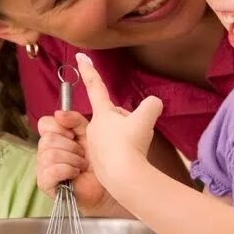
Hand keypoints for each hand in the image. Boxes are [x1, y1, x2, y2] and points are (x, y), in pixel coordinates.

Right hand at [36, 110, 118, 214]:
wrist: (104, 186)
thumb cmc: (96, 161)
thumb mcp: (89, 134)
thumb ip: (75, 120)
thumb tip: (58, 113)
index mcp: (53, 138)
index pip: (44, 123)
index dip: (59, 127)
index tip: (73, 135)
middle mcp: (44, 151)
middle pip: (47, 139)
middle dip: (71, 146)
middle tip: (82, 155)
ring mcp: (42, 168)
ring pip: (50, 154)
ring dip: (72, 159)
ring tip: (82, 165)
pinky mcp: (44, 183)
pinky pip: (51, 171)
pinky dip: (67, 170)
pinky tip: (76, 173)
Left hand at [73, 53, 162, 187]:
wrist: (125, 178)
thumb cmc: (131, 145)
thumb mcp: (146, 119)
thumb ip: (151, 105)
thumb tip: (154, 103)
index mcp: (102, 114)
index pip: (95, 86)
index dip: (88, 70)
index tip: (79, 56)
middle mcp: (94, 128)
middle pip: (116, 116)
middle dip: (128, 121)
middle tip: (136, 133)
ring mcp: (96, 146)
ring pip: (118, 134)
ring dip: (128, 138)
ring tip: (134, 148)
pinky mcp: (100, 163)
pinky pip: (117, 152)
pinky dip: (126, 153)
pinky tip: (131, 160)